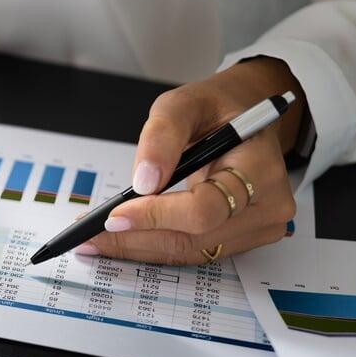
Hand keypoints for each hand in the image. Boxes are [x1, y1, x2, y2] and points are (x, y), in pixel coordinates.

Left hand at [82, 58, 305, 264]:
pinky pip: (192, 252)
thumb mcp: (183, 104)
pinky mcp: (242, 239)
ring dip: (138, 248)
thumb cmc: (215, 109)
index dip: (156, 216)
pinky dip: (153, 247)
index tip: (114, 214)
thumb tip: (143, 182)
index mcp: (260, 167)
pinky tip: (121, 240)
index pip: (204, 208)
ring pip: (189, 252)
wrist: (243, 120)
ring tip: (95, 241)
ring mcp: (259, 227)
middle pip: (193, 239)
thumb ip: (162, 136)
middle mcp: (268, 204)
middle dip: (134, 238)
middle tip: (88, 236)